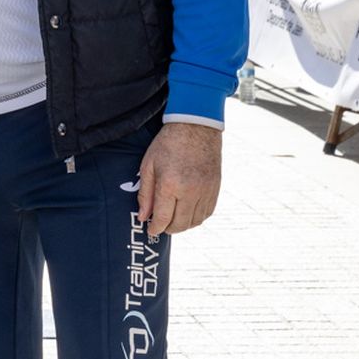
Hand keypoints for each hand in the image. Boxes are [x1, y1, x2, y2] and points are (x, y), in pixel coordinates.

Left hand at [135, 122, 221, 236]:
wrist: (196, 128)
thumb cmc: (167, 144)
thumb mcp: (148, 165)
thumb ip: (145, 193)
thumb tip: (143, 217)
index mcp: (170, 184)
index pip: (162, 218)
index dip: (155, 228)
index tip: (150, 230)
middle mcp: (190, 191)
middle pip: (180, 224)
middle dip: (168, 229)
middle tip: (160, 226)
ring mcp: (205, 191)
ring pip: (195, 222)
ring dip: (183, 225)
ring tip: (172, 220)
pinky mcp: (215, 189)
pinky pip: (207, 213)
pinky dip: (196, 218)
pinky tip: (187, 213)